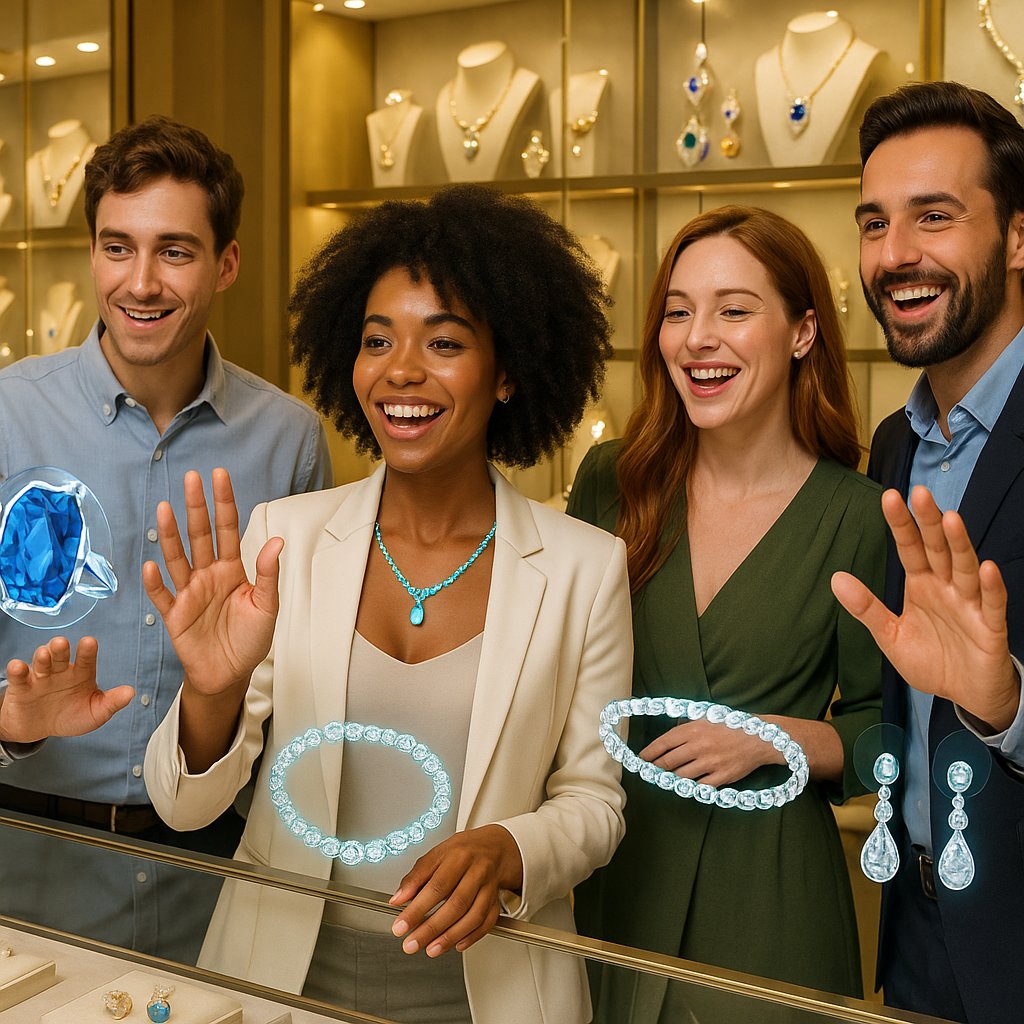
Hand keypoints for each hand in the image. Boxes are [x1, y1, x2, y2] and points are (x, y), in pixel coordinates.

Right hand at [1, 637, 132, 742]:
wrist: (40, 729)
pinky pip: (18, 676)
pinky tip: (19, 666)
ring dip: (42, 656)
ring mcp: (41, 677)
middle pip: (61, 655)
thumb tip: (130, 693)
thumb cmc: (70, 715)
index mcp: (82, 674)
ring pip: (40, 661)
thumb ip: (111, 703)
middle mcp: (61, 671)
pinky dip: (17, 670)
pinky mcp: (21, 687)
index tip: (89, 642)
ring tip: (44, 655)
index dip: (87, 651)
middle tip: (62, 644)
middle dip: (61, 648)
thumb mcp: (95, 713)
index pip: (86, 659)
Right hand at [142, 468, 281, 700]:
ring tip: (165, 509)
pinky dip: (155, 583)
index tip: (219, 475)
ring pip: (177, 558)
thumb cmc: (250, 639)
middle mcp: (207, 575)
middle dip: (196, 507)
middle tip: (191, 477)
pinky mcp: (175, 615)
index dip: (223, 503)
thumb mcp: (267, 606)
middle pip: (200, 535)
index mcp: (231, 569)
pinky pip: (163, 596)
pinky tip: (151, 565)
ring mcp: (189, 593)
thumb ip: (267, 574)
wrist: (230, 674)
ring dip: (171, 535)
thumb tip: (276, 541)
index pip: (226, 529)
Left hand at [388, 824, 522, 956]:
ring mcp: (489, 887)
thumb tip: (397, 899)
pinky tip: (457, 944)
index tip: (401, 926)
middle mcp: (477, 871)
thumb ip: (415, 877)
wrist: (495, 846)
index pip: (436, 886)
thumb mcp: (436, 854)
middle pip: (456, 904)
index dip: (417, 909)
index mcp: (459, 856)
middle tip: (412, 943)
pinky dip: (472, 936)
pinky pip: (487, 922)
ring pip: (474, 916)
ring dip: (451, 936)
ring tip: (431, 949)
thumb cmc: (462, 851)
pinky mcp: (497, 900)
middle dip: (431, 928)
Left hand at [640, 718, 783, 786]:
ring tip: (665, 779)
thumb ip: (687, 726)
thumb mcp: (706, 717)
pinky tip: (686, 786)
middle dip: (656, 768)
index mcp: (693, 729)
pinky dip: (691, 787)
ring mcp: (710, 763)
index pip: (663, 743)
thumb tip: (668, 737)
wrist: (759, 738)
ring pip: (681, 776)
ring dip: (671, 778)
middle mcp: (699, 746)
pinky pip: (700, 786)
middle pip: (668, 762)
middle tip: (649, 771)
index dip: (649, 752)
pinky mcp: (722, 777)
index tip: (641, 758)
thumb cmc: (731, 725)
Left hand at [831, 486, 1018, 732]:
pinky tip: (986, 568)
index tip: (888, 497)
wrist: (967, 696)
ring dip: (959, 544)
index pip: (909, 548)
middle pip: (938, 549)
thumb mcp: (891, 636)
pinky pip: (992, 604)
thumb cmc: (932, 660)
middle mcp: (946, 588)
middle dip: (929, 522)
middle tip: (919, 492)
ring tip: (951, 519)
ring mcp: (970, 605)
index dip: (901, 524)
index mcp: (922, 586)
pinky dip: (990, 587)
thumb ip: (867, 609)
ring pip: (965, 568)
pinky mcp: (990, 627)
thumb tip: (836, 578)